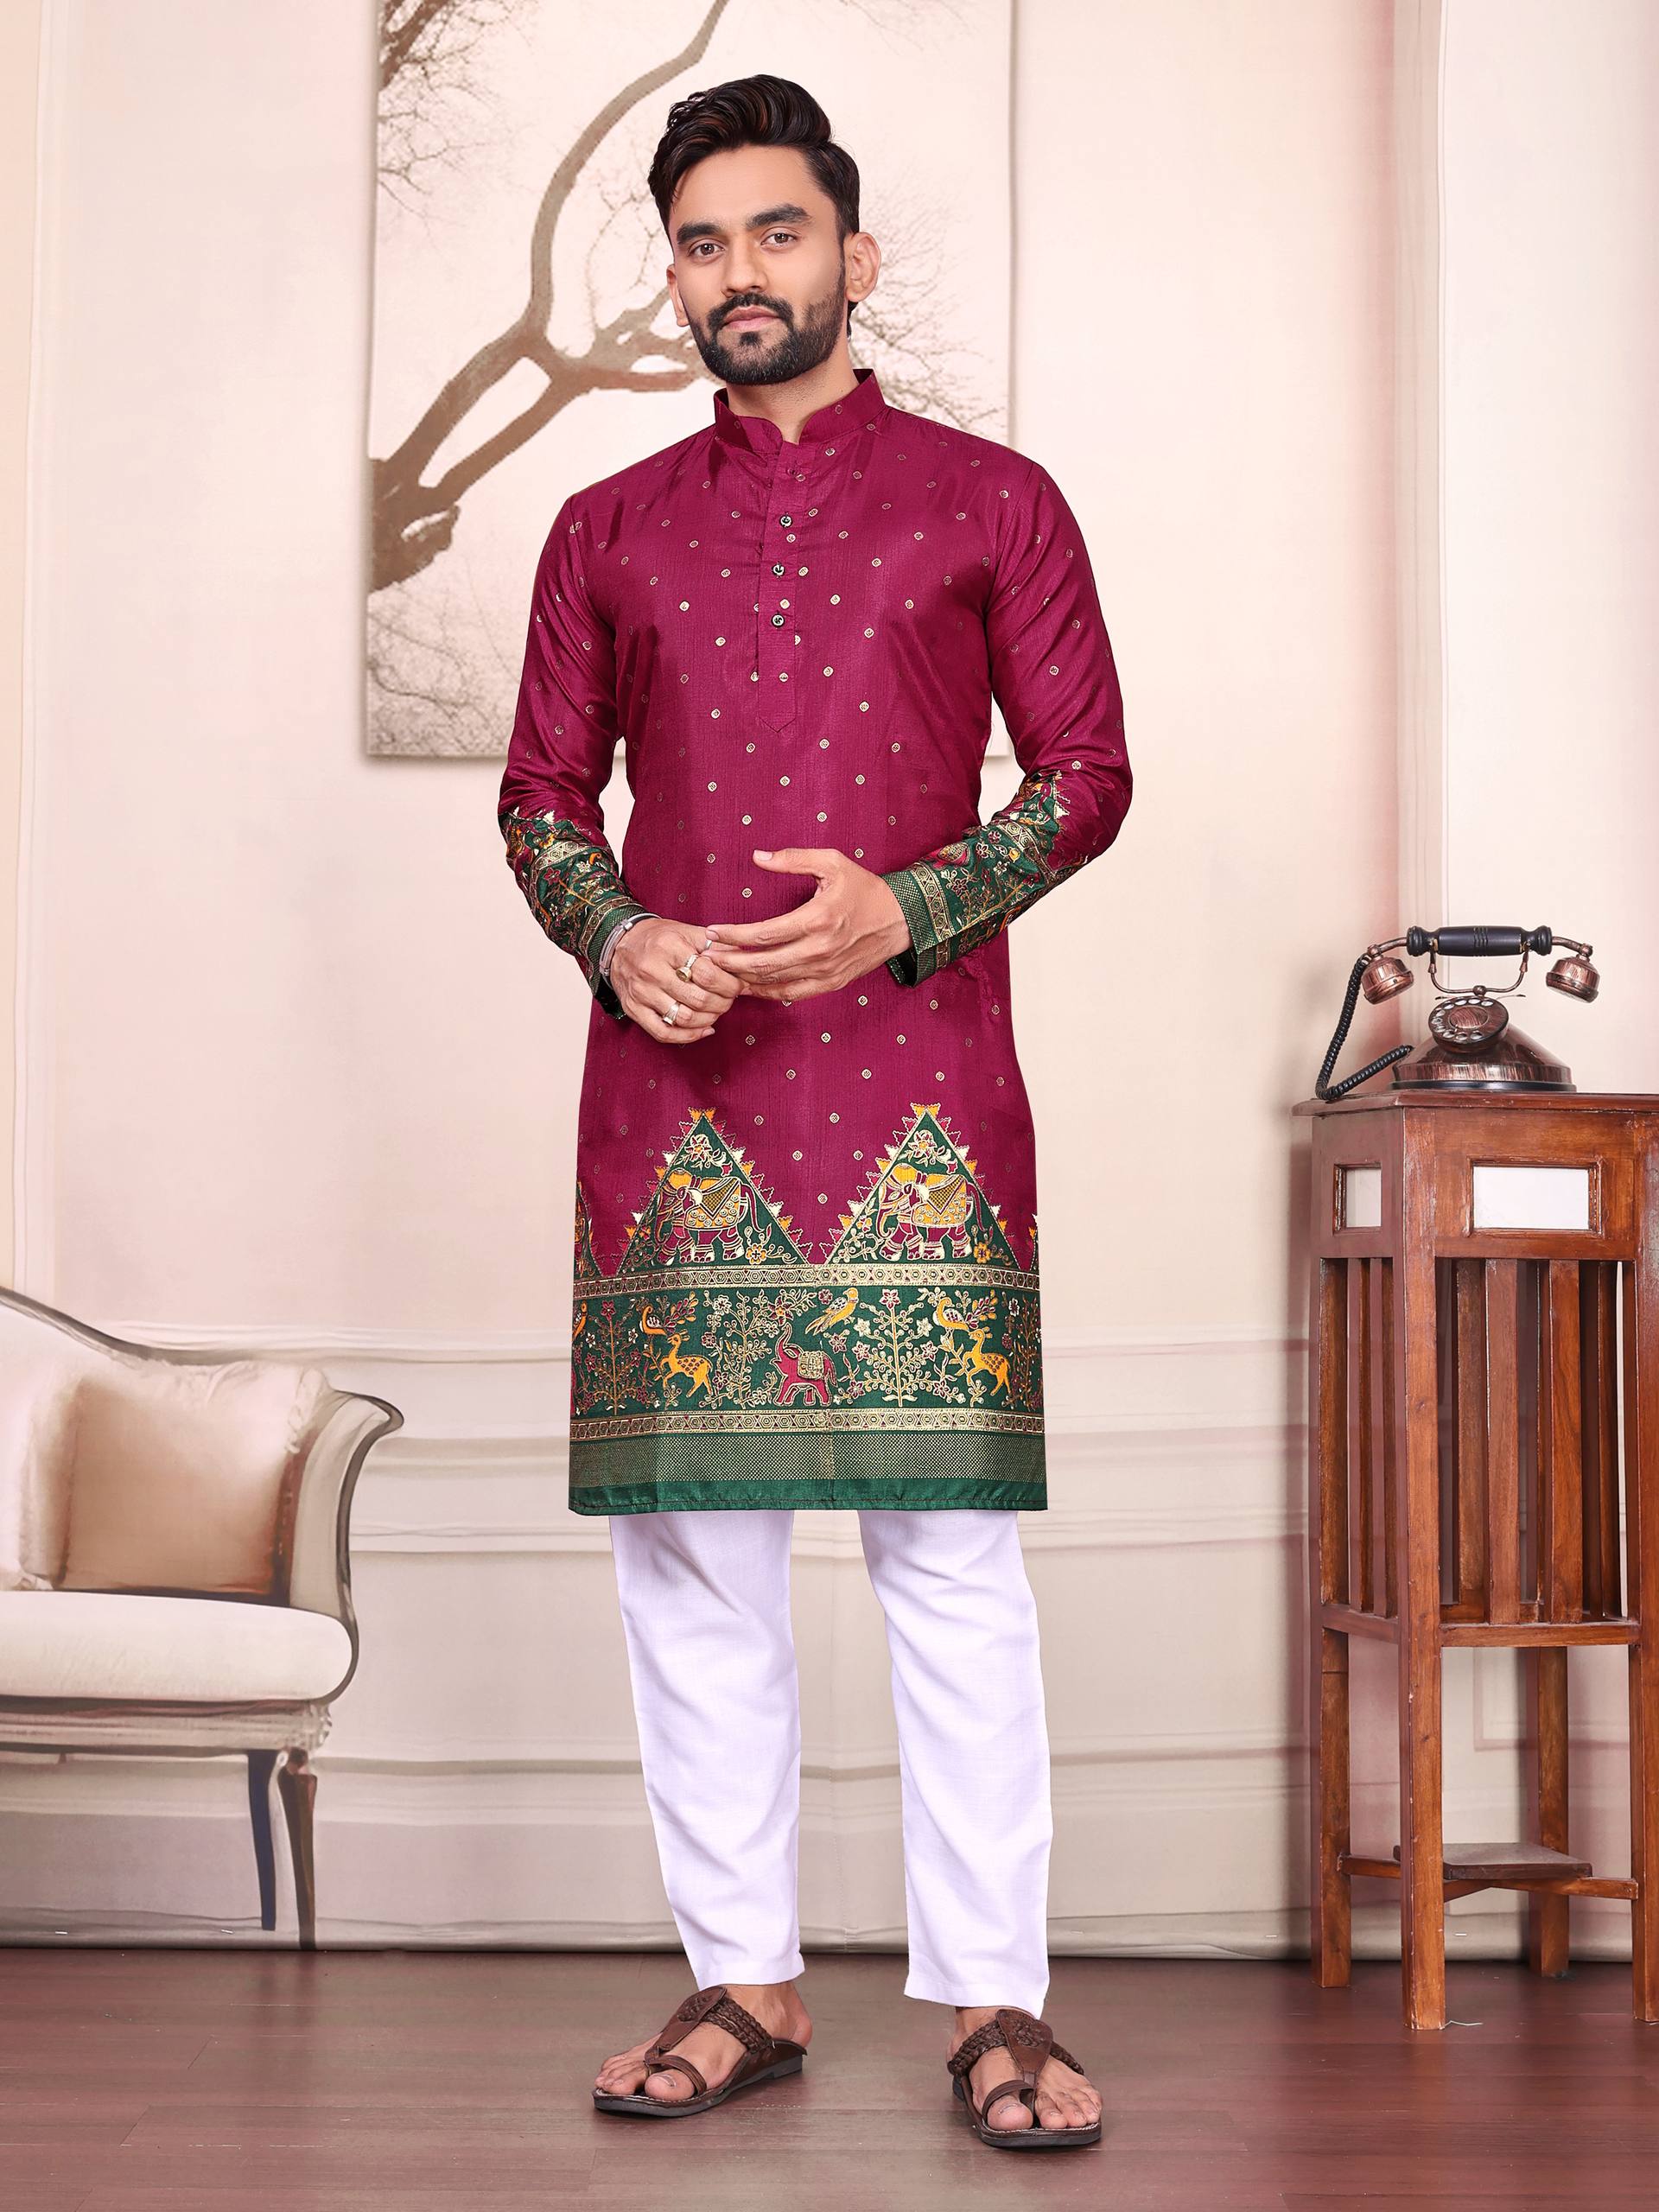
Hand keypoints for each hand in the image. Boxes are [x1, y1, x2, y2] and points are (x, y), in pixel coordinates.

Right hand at [610, 916, 741, 1041]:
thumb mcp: (687, 932)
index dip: (729, 984)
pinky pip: (663, 1033)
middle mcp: (652, 970)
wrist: (620, 943)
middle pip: (698, 999)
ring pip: (684, 1018)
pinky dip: (688, 1036)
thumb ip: (716, 946)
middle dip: (722, 1004)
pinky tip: (703, 1030)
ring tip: (717, 1011)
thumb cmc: (659, 938)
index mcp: (668, 947)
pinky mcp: (633, 1009)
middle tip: (729, 1000)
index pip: (707, 973)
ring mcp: (641, 992)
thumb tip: (743, 961)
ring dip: (709, 1019)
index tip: (737, 986)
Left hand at [696, 848, 911, 1002]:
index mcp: (817, 919)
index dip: (733, 935)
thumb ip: (793, 858)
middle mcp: (820, 949)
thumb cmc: (863, 888)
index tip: (712, 933)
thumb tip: (757, 857)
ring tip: (719, 972)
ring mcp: (826, 971)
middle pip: (763, 963)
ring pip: (774, 982)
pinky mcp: (831, 983)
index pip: (763, 934)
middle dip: (729, 961)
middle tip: (706, 957)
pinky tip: (748, 986)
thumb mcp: (832, 862)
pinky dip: (767, 992)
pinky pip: (791, 994)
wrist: (899, 919)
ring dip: (743, 979)